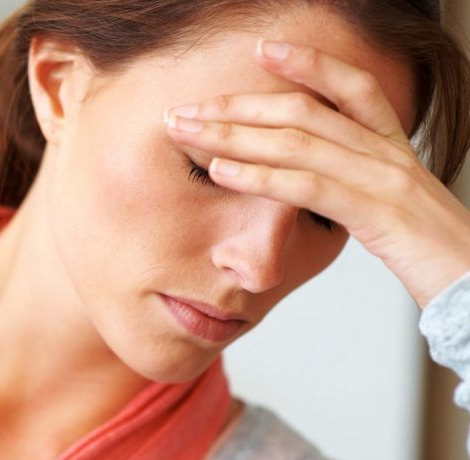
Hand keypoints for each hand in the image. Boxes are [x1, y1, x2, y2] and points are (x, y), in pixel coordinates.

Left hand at [162, 37, 469, 309]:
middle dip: (237, 106)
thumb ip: (357, 191)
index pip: (352, 88)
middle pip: (304, 111)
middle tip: (183, 109)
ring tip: (185, 131)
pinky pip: (307, 187)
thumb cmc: (432, 255)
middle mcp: (387, 155)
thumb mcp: (393, 211)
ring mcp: (382, 180)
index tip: (262, 50)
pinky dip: (258, 177)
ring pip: (297, 142)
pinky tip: (218, 171)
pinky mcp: (375, 214)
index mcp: (393, 149)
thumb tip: (317, 188)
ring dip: (231, 135)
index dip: (309, 63)